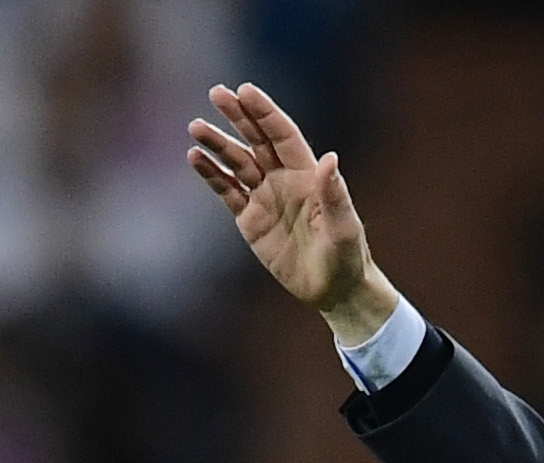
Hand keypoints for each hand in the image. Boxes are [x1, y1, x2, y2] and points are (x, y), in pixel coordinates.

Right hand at [187, 82, 398, 341]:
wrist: (335, 290)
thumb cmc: (347, 258)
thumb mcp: (343, 227)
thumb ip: (334, 195)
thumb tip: (329, 159)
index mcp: (307, 175)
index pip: (282, 135)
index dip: (265, 113)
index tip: (245, 90)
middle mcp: (284, 180)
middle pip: (256, 140)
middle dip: (237, 116)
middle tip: (217, 92)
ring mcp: (265, 198)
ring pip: (237, 163)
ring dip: (217, 144)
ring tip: (195, 127)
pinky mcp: (250, 219)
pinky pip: (227, 191)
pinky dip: (211, 174)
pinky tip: (195, 157)